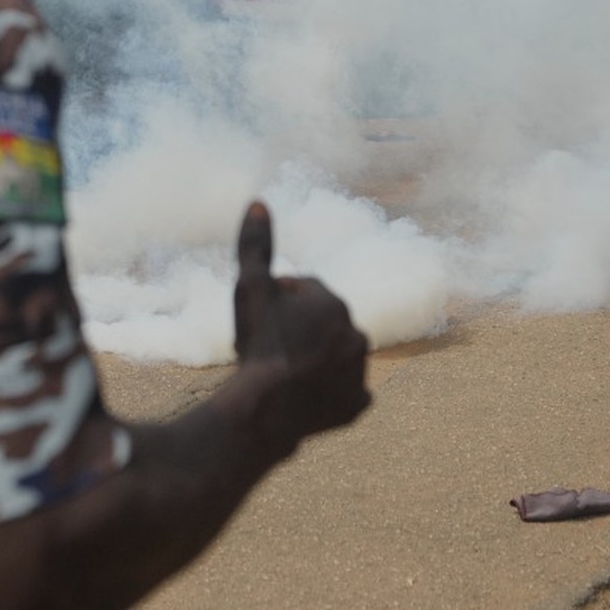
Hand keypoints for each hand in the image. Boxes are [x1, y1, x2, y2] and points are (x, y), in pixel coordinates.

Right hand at [231, 201, 370, 441]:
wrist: (266, 408)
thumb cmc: (258, 344)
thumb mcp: (250, 289)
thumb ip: (255, 246)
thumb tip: (259, 202)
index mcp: (334, 303)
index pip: (302, 293)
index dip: (275, 304)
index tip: (259, 321)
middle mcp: (357, 334)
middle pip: (319, 324)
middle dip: (298, 330)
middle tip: (267, 347)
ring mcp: (359, 372)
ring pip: (333, 356)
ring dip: (314, 358)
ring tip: (283, 371)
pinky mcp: (357, 404)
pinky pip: (345, 392)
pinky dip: (329, 392)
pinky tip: (306, 395)